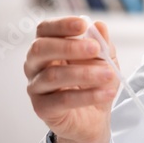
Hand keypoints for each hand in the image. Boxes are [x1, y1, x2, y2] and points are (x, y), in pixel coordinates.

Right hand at [24, 16, 119, 142]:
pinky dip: (88, 95)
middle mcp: (35, 65)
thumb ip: (101, 44)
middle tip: (95, 48)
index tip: (83, 24)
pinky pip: (63, 100)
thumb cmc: (94, 84)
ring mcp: (36, 87)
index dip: (61, 25)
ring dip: (84, 73)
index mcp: (48, 47)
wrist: (94, 118)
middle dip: (69, 47)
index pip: (44, 30)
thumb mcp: (104, 60)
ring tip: (109, 73)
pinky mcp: (42, 108)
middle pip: (40, 49)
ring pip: (53, 75)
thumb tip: (99, 25)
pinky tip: (106, 92)